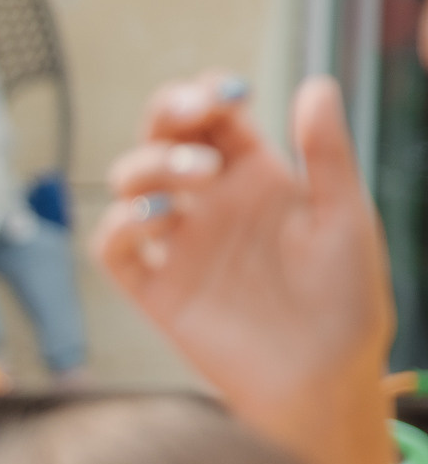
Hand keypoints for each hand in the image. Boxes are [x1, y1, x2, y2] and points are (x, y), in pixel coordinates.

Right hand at [94, 74, 392, 423]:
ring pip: (132, 185)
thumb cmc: (347, 302)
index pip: (215, 121)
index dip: (209, 94)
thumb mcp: (346, 216)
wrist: (326, 379)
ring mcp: (180, 247)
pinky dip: (122, 225)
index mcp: (257, 182)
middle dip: (168, 114)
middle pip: (165, 140)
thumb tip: (315, 83)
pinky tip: (156, 218)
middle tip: (194, 112)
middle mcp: (211, 207)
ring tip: (197, 176)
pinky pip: (116, 249)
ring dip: (152, 165)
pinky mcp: (157, 291)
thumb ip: (325, 152)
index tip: (226, 92)